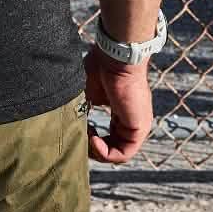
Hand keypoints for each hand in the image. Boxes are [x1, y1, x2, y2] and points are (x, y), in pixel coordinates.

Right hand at [83, 44, 152, 163]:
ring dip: (98, 151)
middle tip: (80, 137)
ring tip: (86, 137)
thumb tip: (73, 126)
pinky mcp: (139, 129)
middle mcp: (131, 120)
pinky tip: (93, 140)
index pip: (110, 135)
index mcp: (121, 111)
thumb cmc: (102, 67)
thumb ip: (84, 109)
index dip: (92, 138)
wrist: (116, 57)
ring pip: (118, 153)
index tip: (79, 127)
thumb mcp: (88, 92)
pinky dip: (106, 153)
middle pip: (113, 146)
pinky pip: (124, 153)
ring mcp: (137, 126)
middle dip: (94, 147)